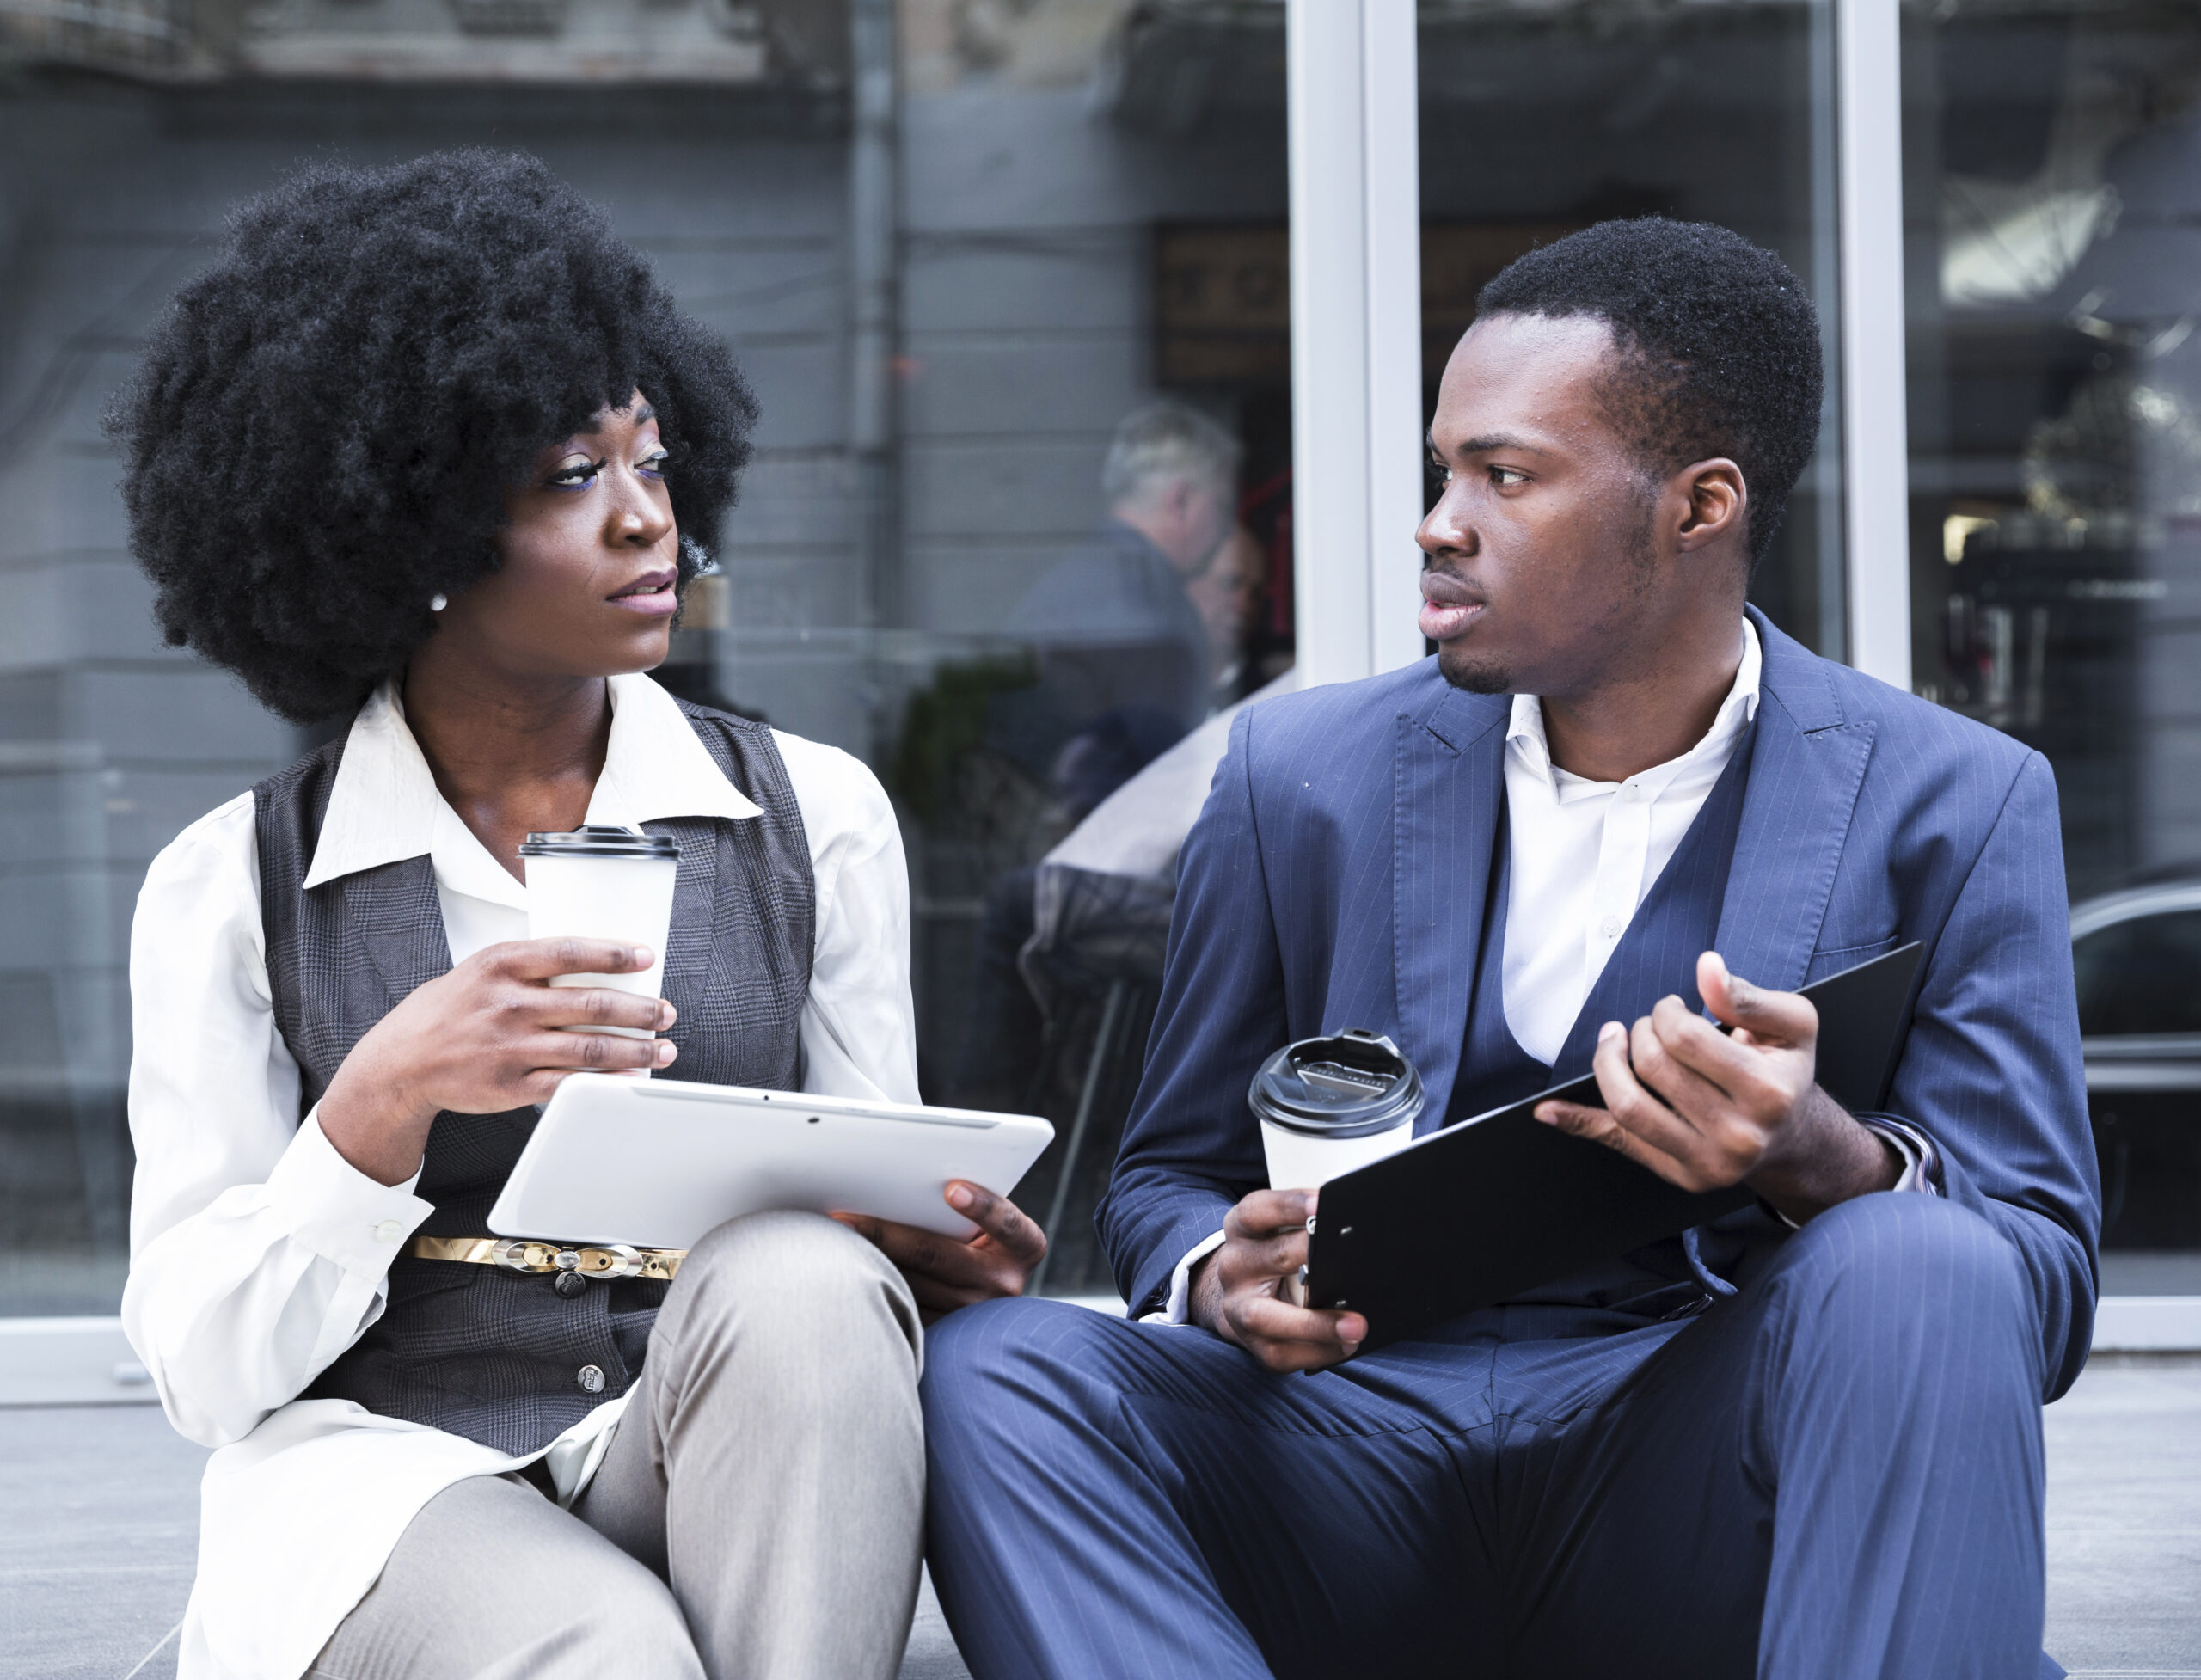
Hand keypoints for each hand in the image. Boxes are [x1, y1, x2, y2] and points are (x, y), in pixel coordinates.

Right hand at [319, 938, 675, 1185]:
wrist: (403, 1062)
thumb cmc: (451, 1009)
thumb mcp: (482, 969)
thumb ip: (531, 964)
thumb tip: (596, 961)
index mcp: (502, 965)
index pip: (570, 952)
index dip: (615, 954)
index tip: (647, 957)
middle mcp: (509, 1004)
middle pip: (592, 1004)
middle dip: (640, 1010)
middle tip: (666, 1011)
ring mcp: (511, 1047)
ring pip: (590, 1047)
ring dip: (636, 1048)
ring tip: (663, 1048)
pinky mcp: (512, 1085)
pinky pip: (570, 1083)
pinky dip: (607, 1081)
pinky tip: (630, 1077)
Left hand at [831, 1181, 1047, 1322]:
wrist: (984, 1292)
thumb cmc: (981, 1233)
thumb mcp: (990, 1217)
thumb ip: (965, 1196)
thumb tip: (914, 1175)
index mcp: (1024, 1246)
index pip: (1007, 1223)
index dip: (981, 1206)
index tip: (951, 1188)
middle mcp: (1003, 1284)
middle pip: (935, 1254)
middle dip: (883, 1232)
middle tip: (841, 1216)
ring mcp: (971, 1313)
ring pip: (909, 1283)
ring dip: (866, 1258)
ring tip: (829, 1237)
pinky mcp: (943, 1332)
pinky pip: (899, 1304)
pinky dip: (870, 1281)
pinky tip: (838, 1266)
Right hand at [1189, 1188, 1366, 1372]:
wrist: (1241, 1295)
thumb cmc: (1274, 1256)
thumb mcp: (1278, 1231)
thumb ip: (1307, 1227)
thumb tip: (1354, 1233)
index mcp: (1241, 1229)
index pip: (1258, 1210)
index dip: (1289, 1205)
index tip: (1322, 1203)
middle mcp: (1235, 1264)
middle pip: (1272, 1257)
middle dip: (1312, 1258)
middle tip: (1351, 1261)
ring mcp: (1237, 1305)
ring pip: (1267, 1316)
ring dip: (1315, 1324)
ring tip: (1355, 1326)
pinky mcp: (1250, 1342)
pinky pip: (1281, 1352)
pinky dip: (1317, 1351)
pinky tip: (1345, 1346)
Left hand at [1534, 950, 1901, 1223]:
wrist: (1794, 1138)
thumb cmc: (1786, 1073)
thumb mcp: (1793, 1025)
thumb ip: (1748, 996)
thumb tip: (1707, 968)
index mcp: (1767, 1092)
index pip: (1683, 1038)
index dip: (1664, 1012)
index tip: (1670, 1008)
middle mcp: (1738, 1134)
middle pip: (1653, 1067)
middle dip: (1640, 1032)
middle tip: (1648, 1025)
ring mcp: (1707, 1162)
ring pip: (1629, 1107)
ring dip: (1607, 1064)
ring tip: (1615, 1043)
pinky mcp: (1681, 1175)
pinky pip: (1618, 1142)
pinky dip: (1578, 1122)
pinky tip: (1549, 1110)